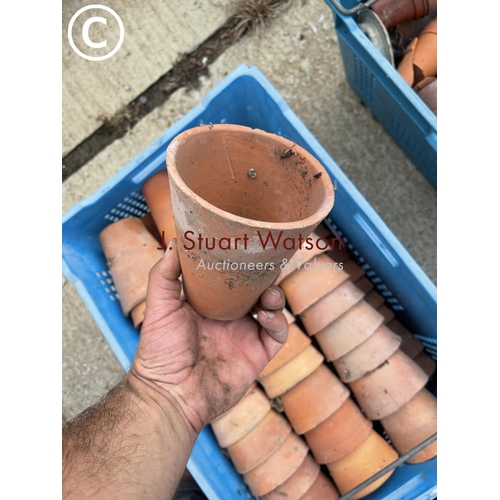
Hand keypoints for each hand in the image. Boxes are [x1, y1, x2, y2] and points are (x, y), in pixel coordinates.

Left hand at [129, 239, 287, 433]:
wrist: (171, 394)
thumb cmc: (160, 352)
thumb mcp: (159, 307)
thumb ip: (164, 275)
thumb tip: (175, 241)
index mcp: (209, 305)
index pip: (230, 279)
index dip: (240, 264)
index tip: (246, 247)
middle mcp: (229, 318)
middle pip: (255, 291)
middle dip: (263, 277)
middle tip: (265, 265)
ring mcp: (245, 335)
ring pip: (271, 309)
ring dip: (274, 296)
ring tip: (268, 293)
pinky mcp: (257, 354)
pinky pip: (277, 334)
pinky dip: (278, 321)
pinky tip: (267, 314)